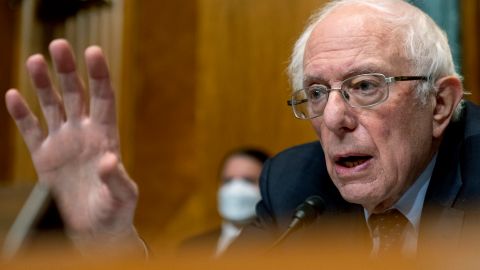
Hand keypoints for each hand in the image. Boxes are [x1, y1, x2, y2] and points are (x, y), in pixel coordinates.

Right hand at [5, 39, 139, 250]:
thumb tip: (109, 160)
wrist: (94, 229)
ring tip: (35, 60)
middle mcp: (84, 132)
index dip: (99, 74)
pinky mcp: (44, 156)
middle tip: (58, 45)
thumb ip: (116, 179)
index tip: (92, 51)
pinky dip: (21, 114)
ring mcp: (63, 142)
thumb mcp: (121, 196)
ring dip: (44, 84)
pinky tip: (12, 95)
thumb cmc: (114, 212)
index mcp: (106, 136)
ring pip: (52, 105)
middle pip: (76, 93)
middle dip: (68, 70)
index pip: (103, 98)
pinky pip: (31, 129)